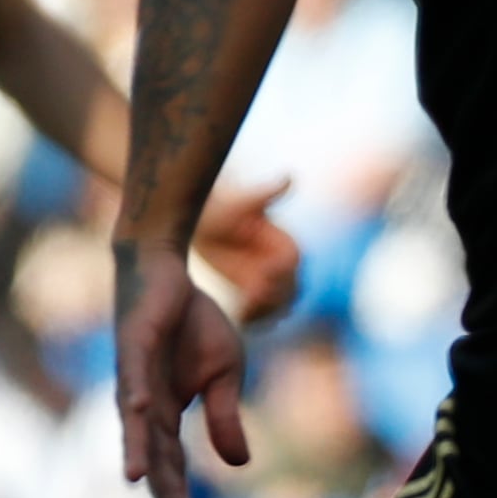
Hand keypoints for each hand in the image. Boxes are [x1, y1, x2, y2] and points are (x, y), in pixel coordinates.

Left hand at [116, 241, 247, 497]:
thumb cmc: (191, 324)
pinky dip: (136, 391)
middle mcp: (144, 404)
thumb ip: (225, 416)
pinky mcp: (133, 345)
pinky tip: (139, 409)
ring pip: (135, 421)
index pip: (172, 466)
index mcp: (165, 416)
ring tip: (137, 479)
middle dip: (164, 492)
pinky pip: (134, 372)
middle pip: (154, 456)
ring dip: (137, 449)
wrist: (167, 273)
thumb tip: (238, 465)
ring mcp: (135, 376)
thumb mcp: (224, 374)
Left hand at [193, 175, 298, 325]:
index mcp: (283, 241)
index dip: (280, 271)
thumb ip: (265, 193)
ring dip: (267, 313)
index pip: (292, 261)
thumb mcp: (240, 200)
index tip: (260, 275)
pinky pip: (263, 314)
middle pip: (291, 289)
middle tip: (250, 300)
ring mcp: (268, 280)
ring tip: (245, 312)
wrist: (204, 220)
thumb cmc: (223, 205)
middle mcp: (280, 264)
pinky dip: (256, 319)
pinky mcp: (252, 292)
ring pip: (281, 306)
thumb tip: (289, 178)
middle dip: (275, 297)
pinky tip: (240, 317)